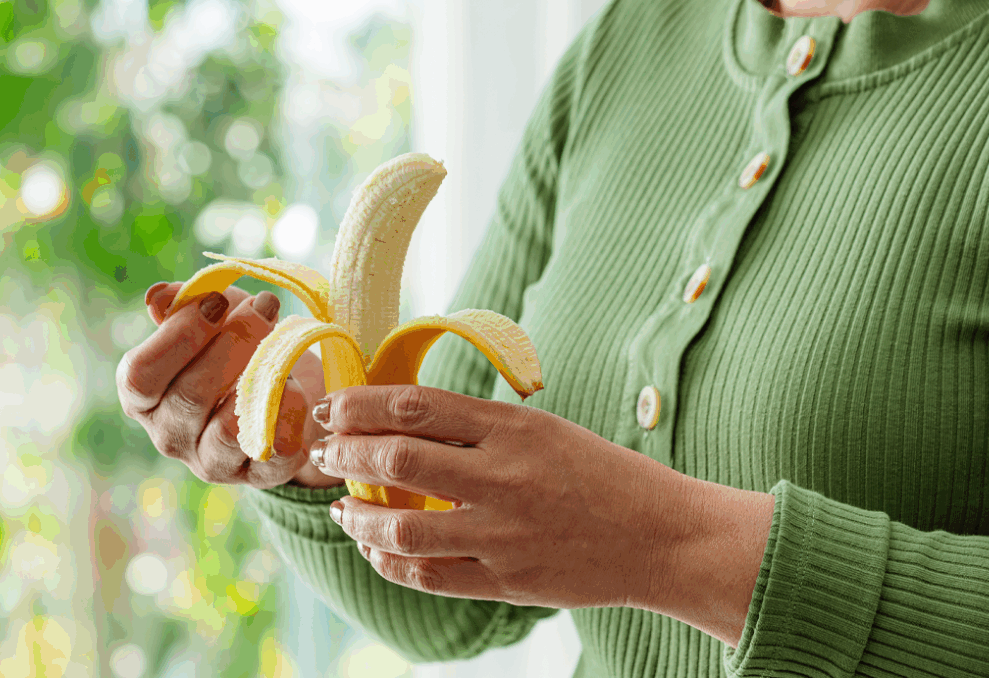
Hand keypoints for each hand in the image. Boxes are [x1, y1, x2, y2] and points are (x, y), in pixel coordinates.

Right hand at [117, 281, 343, 490]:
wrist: (292, 389)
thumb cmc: (240, 347)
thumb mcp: (215, 316)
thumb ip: (183, 304)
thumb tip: (157, 297)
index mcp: (145, 398)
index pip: (139, 376)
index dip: (178, 335)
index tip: (217, 301)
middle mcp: (170, 436)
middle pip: (188, 396)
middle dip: (233, 342)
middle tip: (265, 306)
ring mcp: (211, 462)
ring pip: (228, 430)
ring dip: (260, 376)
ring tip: (282, 344)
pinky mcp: (258, 476)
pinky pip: (273, 448)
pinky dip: (289, 409)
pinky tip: (296, 384)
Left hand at [309, 385, 773, 642]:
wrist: (662, 536)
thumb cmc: (600, 474)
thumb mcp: (543, 430)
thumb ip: (478, 427)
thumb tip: (400, 419)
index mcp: (514, 428)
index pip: (417, 406)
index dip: (362, 406)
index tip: (334, 408)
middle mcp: (505, 478)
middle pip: (398, 462)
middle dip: (346, 456)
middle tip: (326, 453)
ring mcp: (504, 535)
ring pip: (402, 532)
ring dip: (360, 520)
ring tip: (344, 510)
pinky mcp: (507, 582)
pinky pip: (429, 578)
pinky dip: (391, 564)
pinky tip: (377, 552)